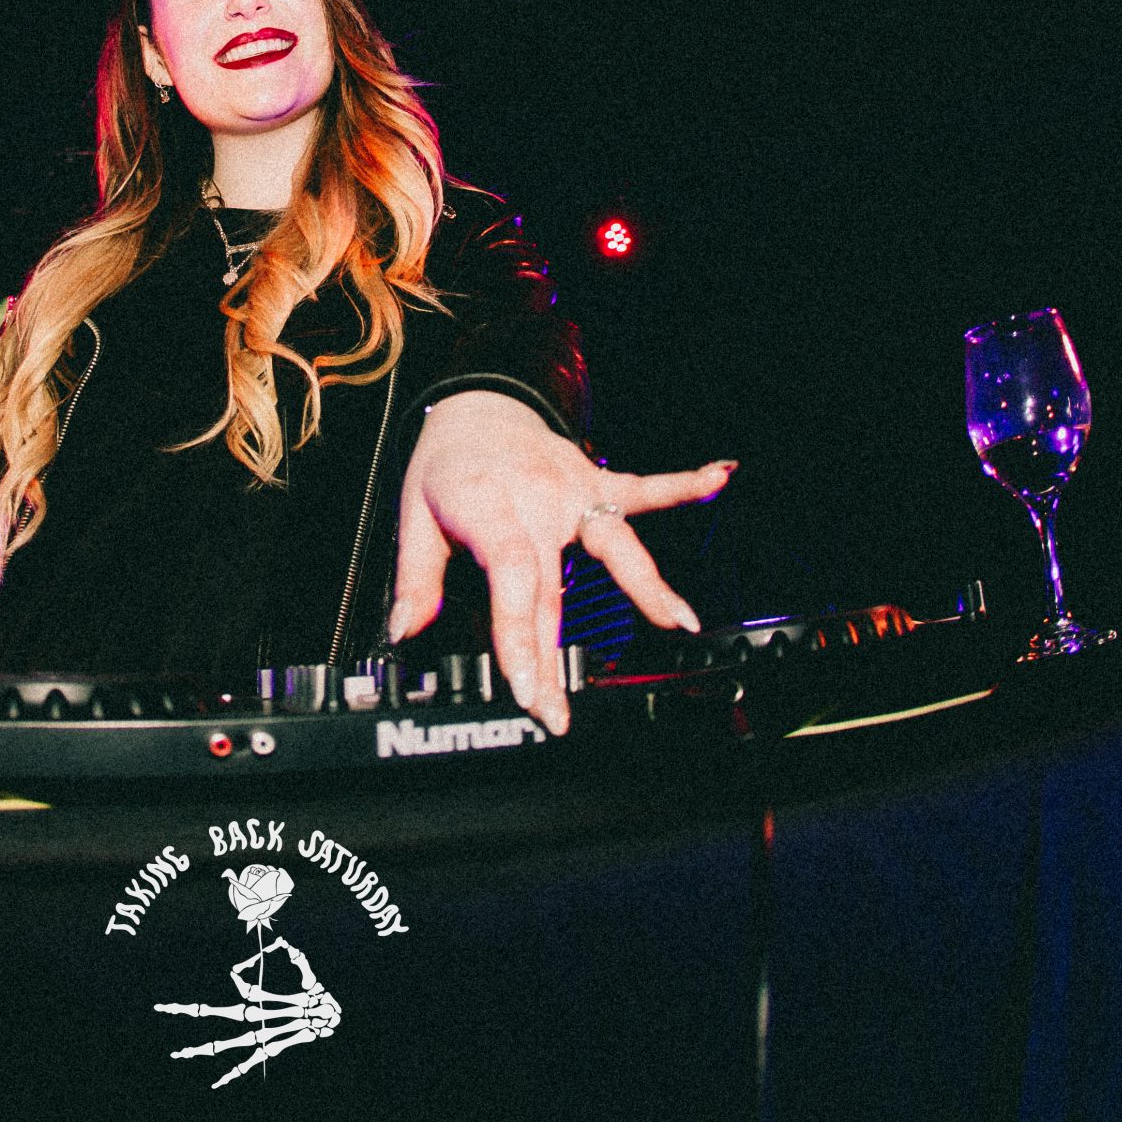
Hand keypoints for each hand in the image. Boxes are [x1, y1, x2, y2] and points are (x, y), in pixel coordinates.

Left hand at [387, 390, 735, 734]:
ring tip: (679, 623)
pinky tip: (719, 477)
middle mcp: (537, 502)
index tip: (525, 686)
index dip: (518, 635)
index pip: (511, 579)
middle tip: (558, 713)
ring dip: (648, 585)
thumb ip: (415, 579)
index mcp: (488, 509)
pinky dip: (683, 483)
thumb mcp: (414, 517)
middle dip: (555, 656)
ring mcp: (574, 492)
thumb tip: (402, 633)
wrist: (476, 407)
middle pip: (553, 589)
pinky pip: (644, 489)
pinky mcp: (598, 483)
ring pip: (616, 543)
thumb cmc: (447, 468)